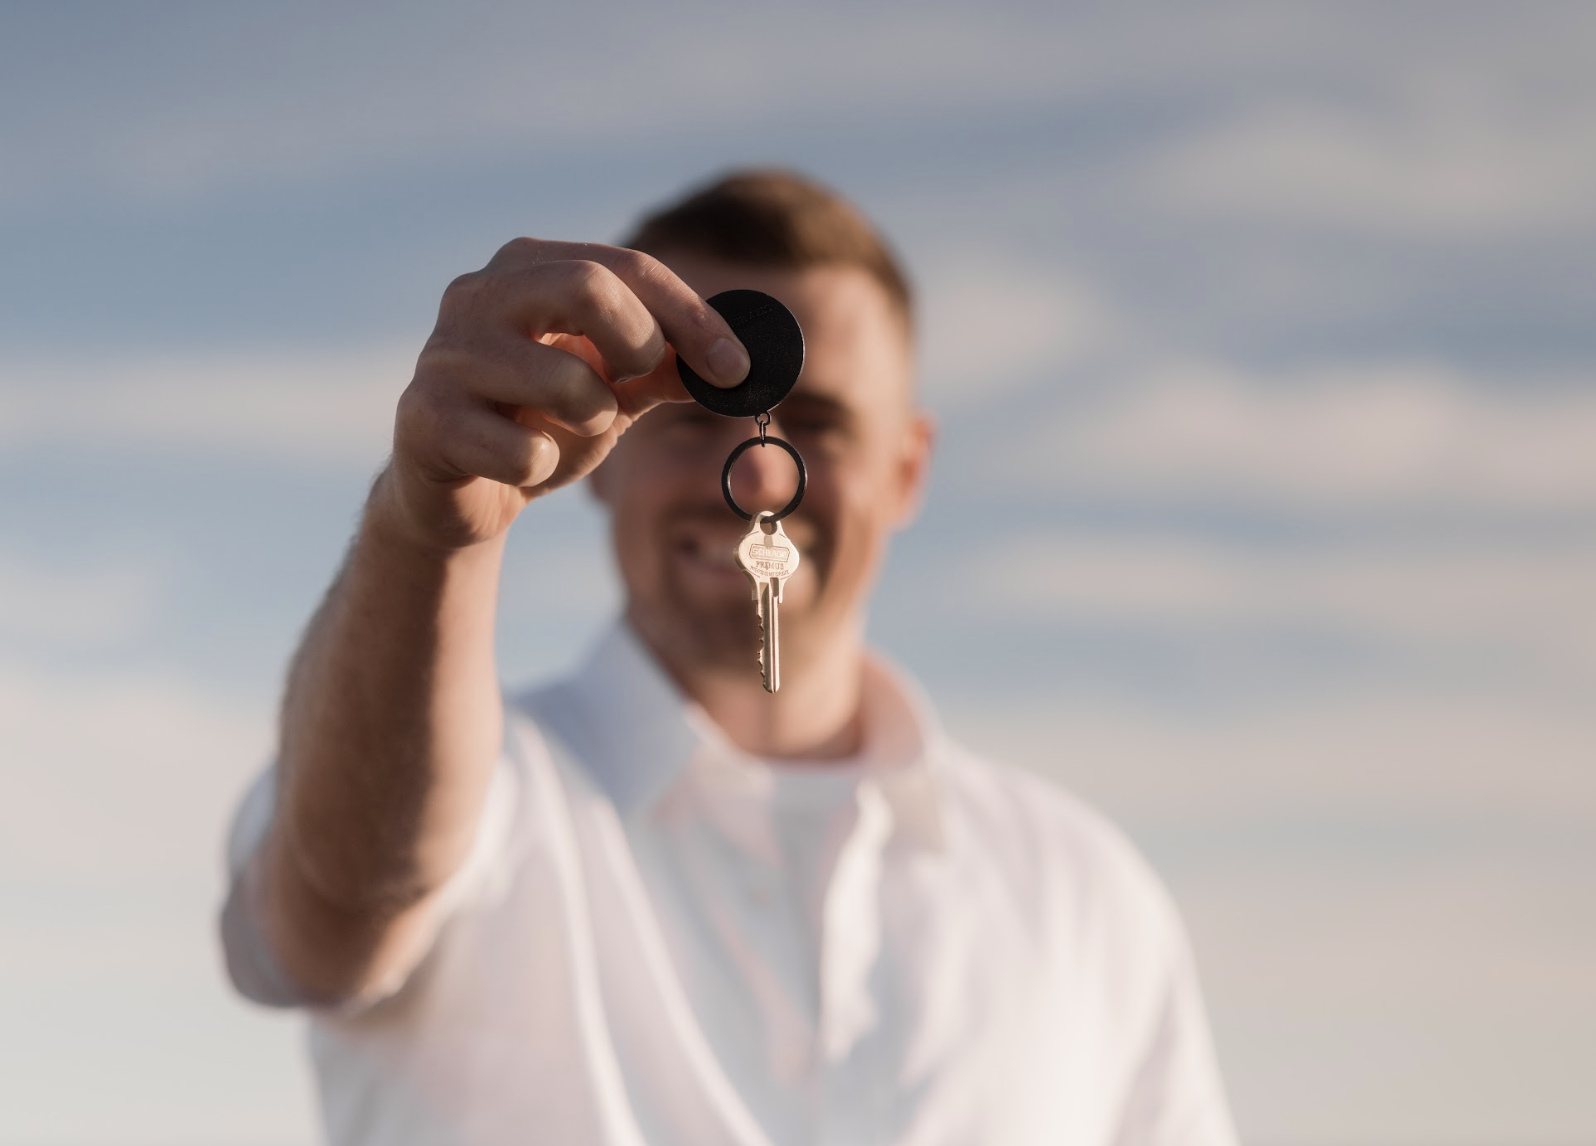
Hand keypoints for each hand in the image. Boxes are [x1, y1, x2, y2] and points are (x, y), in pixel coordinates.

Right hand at [382, 238, 749, 548]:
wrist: (462, 493)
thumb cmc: (541, 423)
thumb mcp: (615, 388)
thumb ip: (668, 366)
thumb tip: (739, 363)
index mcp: (529, 267)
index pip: (627, 267)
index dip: (692, 317)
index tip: (737, 367)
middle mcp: (478, 293)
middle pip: (587, 286)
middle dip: (638, 344)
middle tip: (637, 385)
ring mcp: (445, 354)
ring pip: (562, 377)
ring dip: (591, 418)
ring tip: (566, 430)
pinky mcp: (425, 418)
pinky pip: (522, 450)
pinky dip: (541, 468)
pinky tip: (518, 466)